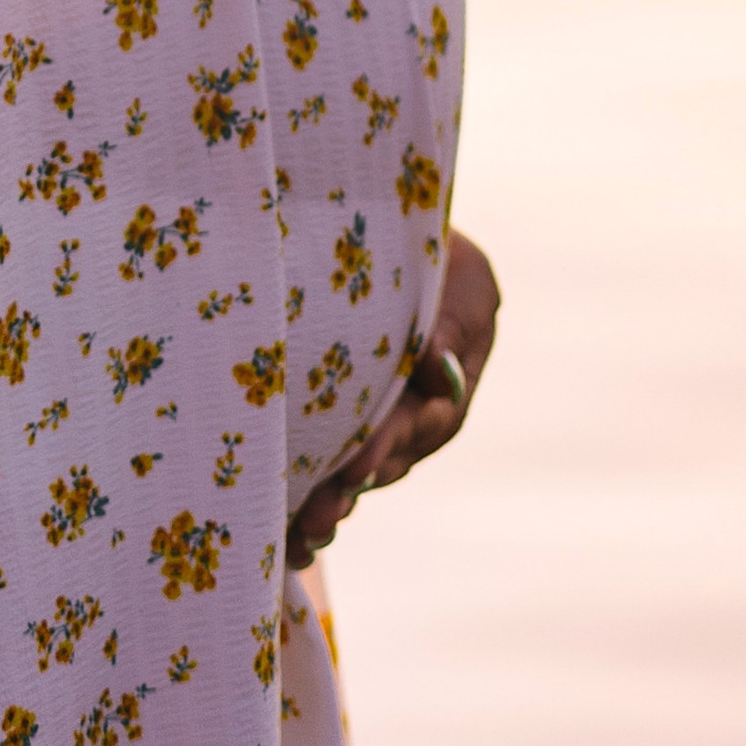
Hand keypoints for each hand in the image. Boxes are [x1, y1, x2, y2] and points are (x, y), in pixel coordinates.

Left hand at [287, 227, 500, 571]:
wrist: (376, 220)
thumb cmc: (431, 246)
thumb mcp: (465, 278)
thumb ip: (459, 324)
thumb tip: (442, 372)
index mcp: (448, 387)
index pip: (425, 425)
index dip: (389, 446)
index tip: (358, 468)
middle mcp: (413, 413)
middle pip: (386, 460)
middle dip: (350, 488)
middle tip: (319, 513)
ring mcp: (375, 416)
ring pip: (355, 467)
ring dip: (328, 498)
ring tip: (297, 525)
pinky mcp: (333, 410)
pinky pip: (324, 453)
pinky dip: (307, 484)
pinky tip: (281, 521)